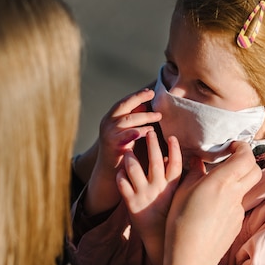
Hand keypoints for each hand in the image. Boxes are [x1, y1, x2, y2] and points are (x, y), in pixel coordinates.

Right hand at [84, 88, 161, 214]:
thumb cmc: (122, 150)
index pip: (124, 102)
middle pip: (123, 106)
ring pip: (127, 119)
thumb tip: (144, 105)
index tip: (150, 91)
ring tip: (158, 116)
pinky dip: (139, 131)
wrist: (110, 172)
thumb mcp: (127, 131)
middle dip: (138, 99)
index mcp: (110, 118)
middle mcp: (107, 123)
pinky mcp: (112, 145)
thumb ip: (134, 119)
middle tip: (152, 94)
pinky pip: (127, 135)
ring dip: (144, 117)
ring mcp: (108, 133)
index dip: (137, 96)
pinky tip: (149, 130)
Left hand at [117, 131, 181, 264]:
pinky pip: (123, 186)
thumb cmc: (173, 215)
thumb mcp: (184, 197)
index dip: (174, 150)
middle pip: (154, 163)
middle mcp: (159, 190)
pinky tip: (119, 171)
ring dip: (131, 159)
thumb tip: (198, 160)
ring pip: (135, 171)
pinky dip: (120, 177)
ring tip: (128, 151)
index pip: (175, 165)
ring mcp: (144, 196)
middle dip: (152, 145)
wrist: (160, 240)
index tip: (171, 137)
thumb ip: (191, 178)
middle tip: (148, 132)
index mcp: (173, 188)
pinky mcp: (131, 204)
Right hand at [163, 142, 261, 264]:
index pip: (246, 156)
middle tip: (230, 159)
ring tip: (216, 185)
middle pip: (254, 170)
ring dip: (237, 181)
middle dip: (245, 161)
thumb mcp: (182, 191)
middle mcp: (235, 194)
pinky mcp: (236, 223)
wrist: (190, 256)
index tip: (230, 146)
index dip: (241, 147)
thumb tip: (198, 161)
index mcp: (222, 181)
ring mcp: (238, 210)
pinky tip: (211, 207)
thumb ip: (194, 172)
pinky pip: (238, 205)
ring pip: (246, 188)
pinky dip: (230, 199)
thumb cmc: (180, 221)